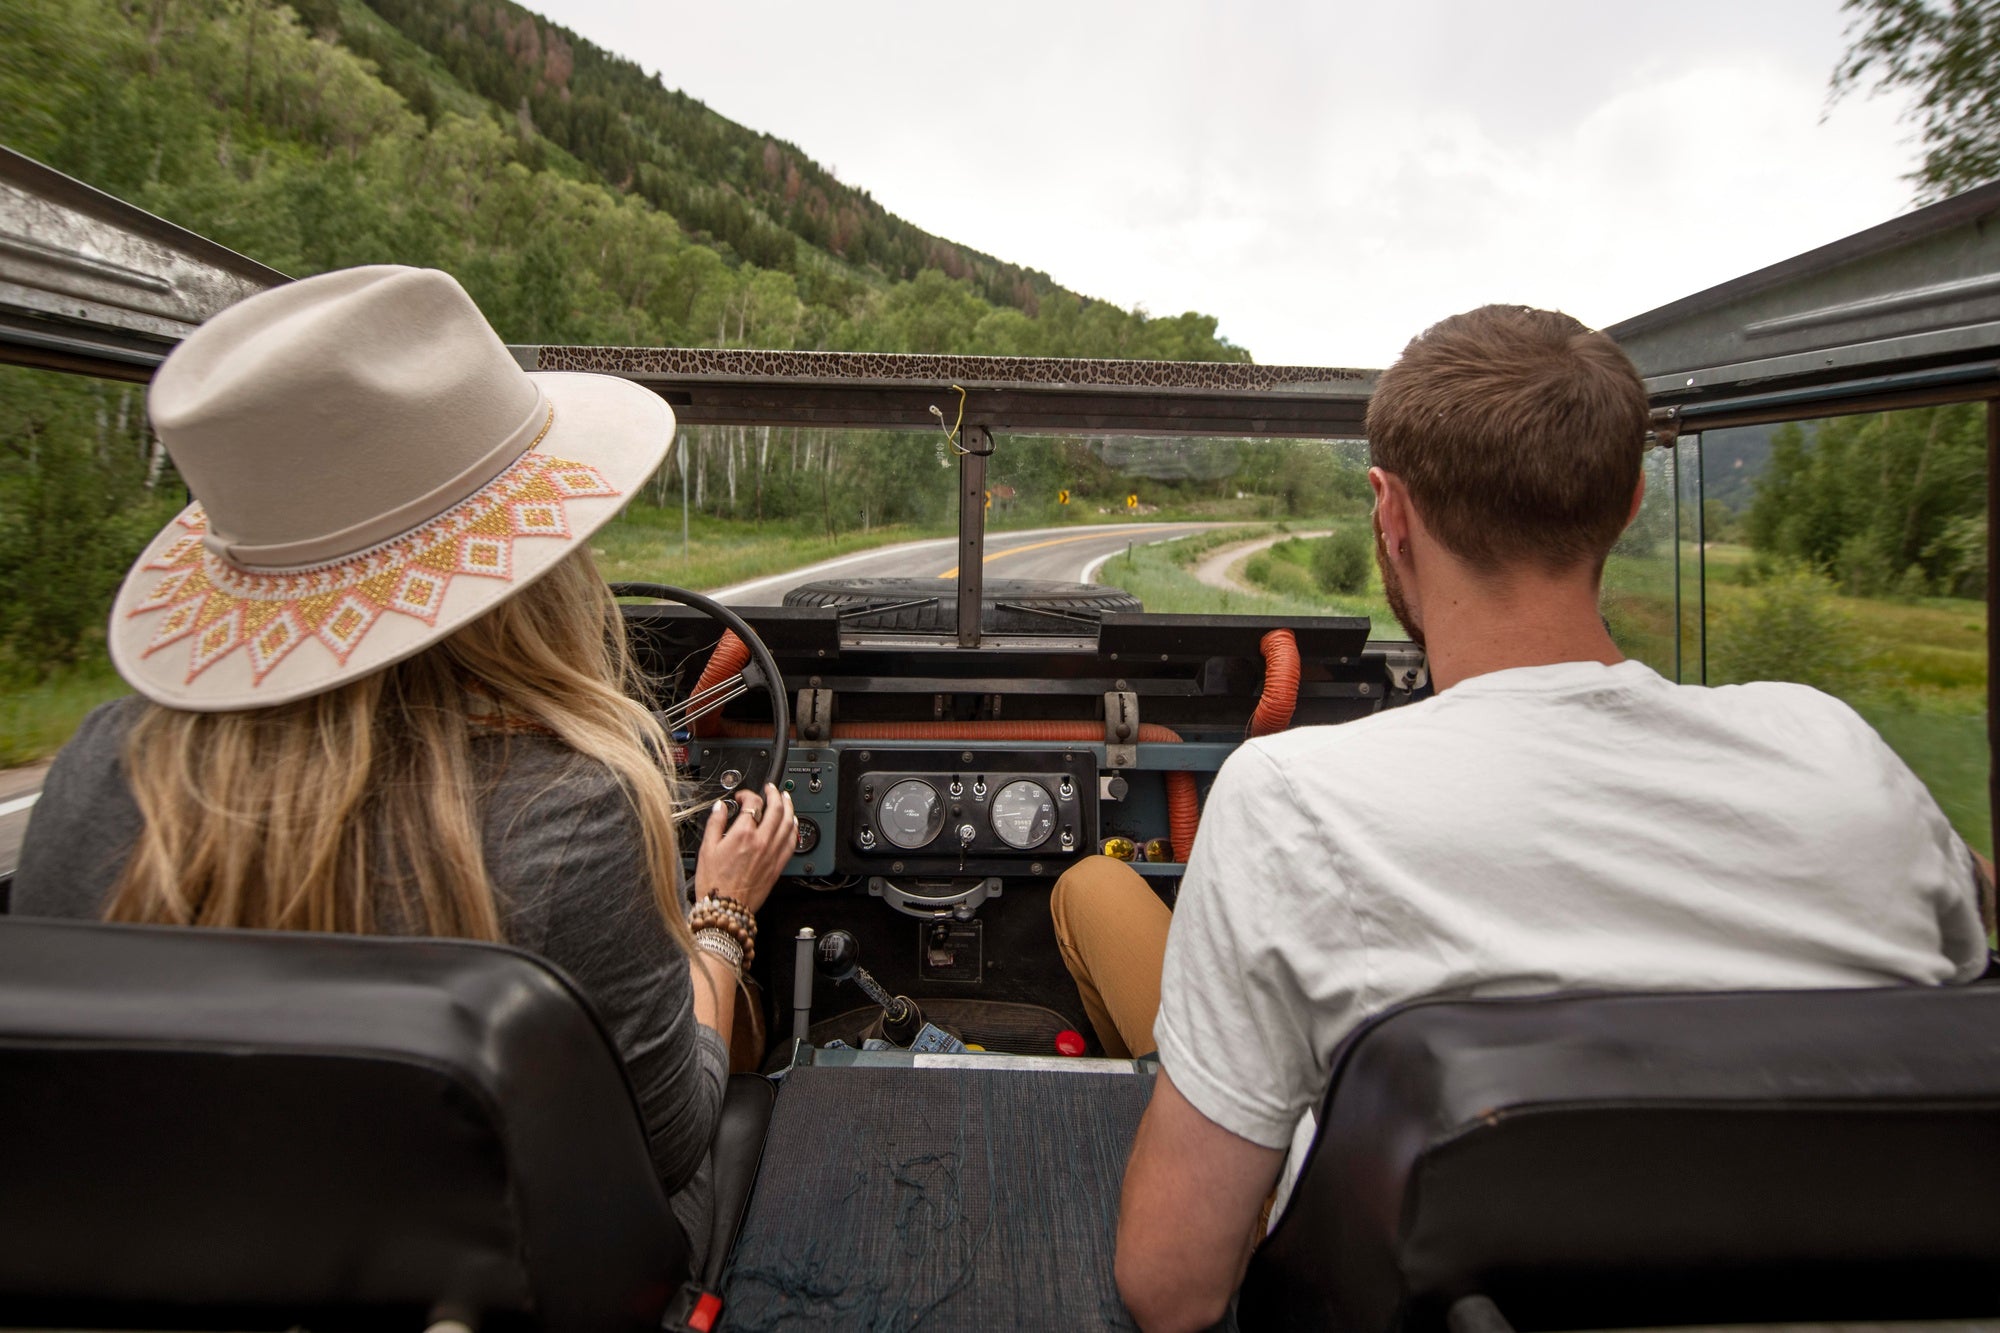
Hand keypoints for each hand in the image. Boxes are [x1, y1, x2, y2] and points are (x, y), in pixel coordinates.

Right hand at [693, 783, 795, 914]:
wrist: (726, 908)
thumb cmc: (714, 883)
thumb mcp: (706, 849)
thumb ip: (715, 823)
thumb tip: (720, 807)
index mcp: (742, 834)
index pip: (753, 803)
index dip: (748, 794)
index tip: (743, 796)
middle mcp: (761, 841)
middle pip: (776, 809)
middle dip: (775, 794)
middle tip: (772, 789)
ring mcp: (772, 853)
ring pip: (788, 823)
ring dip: (789, 807)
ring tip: (786, 799)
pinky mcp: (778, 866)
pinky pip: (792, 842)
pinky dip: (794, 829)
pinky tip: (792, 823)